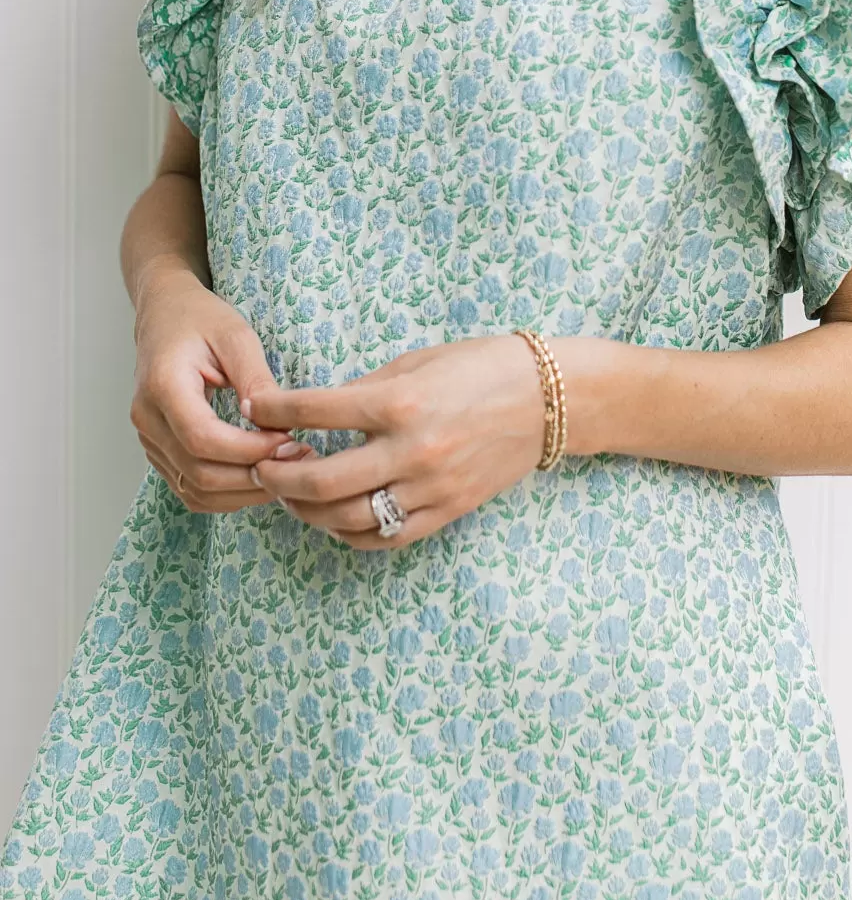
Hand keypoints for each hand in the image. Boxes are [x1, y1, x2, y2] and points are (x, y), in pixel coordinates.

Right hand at [130, 266, 310, 510]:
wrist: (165, 315)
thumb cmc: (200, 319)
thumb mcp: (236, 336)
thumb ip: (255, 379)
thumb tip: (274, 423)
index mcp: (163, 385)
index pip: (203, 438)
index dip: (249, 450)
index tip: (290, 442)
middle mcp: (148, 419)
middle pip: (198, 472)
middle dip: (252, 476)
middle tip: (298, 459)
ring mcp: (149, 440)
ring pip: (193, 489)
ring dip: (242, 492)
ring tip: (286, 471)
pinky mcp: (159, 451)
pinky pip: (189, 488)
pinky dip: (226, 494)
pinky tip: (259, 476)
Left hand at [244, 334, 547, 548]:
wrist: (549, 399)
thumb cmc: (482, 366)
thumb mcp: (418, 361)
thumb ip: (366, 390)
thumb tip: (316, 412)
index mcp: (402, 402)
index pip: (317, 411)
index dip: (276, 410)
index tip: (255, 408)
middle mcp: (412, 450)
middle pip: (321, 480)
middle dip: (278, 476)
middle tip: (261, 466)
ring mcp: (430, 488)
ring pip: (346, 518)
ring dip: (307, 510)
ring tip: (291, 493)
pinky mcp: (446, 512)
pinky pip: (384, 538)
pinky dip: (349, 533)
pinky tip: (333, 516)